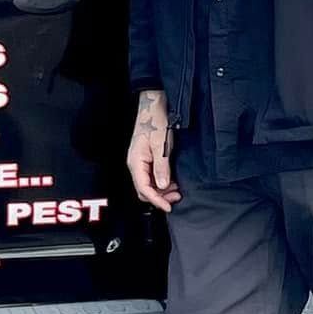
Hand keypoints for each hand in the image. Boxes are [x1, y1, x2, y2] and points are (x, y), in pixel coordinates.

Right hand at [128, 89, 179, 211]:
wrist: (153, 107)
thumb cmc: (155, 122)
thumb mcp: (161, 146)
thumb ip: (161, 167)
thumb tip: (162, 186)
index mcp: (136, 162)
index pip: (143, 189)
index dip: (156, 200)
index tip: (168, 206)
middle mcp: (136, 164)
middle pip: (144, 190)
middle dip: (160, 197)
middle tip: (176, 197)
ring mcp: (140, 162)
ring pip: (149, 185)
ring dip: (162, 190)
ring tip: (176, 189)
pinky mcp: (146, 160)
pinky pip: (152, 177)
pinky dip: (162, 183)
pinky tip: (172, 181)